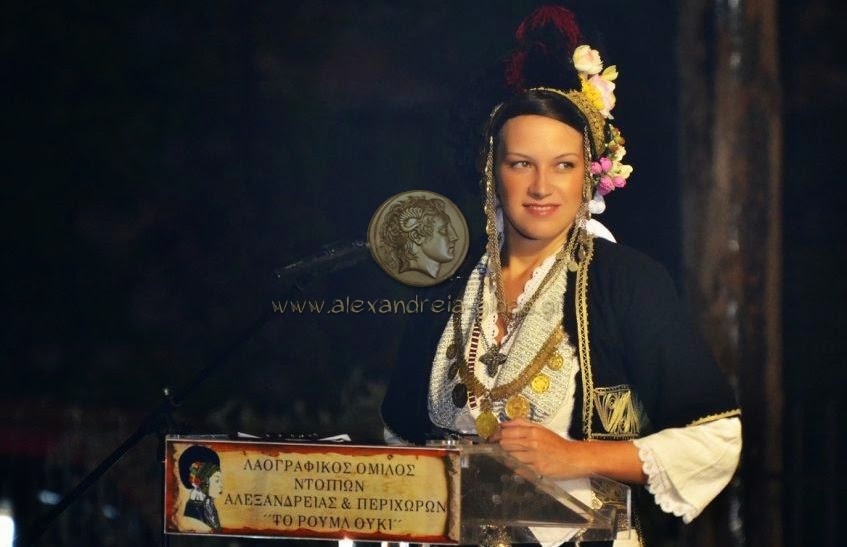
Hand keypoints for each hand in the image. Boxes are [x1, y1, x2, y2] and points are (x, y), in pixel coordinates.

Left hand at [491, 419, 646, 482]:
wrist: (574, 458)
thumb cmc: (556, 443)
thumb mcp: (540, 428)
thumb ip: (522, 424)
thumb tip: (503, 423)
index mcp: (532, 431)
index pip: (506, 432)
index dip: (495, 436)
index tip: (491, 438)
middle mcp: (532, 444)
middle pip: (505, 444)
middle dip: (498, 446)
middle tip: (495, 448)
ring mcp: (534, 458)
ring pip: (509, 456)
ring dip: (504, 457)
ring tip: (505, 457)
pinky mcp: (537, 471)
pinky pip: (518, 469)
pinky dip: (513, 467)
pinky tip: (514, 466)